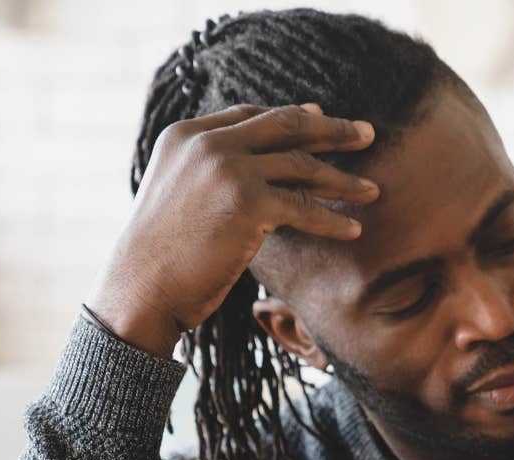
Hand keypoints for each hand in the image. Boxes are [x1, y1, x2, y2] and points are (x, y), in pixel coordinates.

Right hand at [86, 103, 379, 355]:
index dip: (291, 116)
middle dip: (332, 130)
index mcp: (185, 134)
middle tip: (367, 134)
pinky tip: (353, 228)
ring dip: (343, 178)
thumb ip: (208, 173)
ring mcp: (227, 168)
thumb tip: (258, 174)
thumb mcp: (178, 196)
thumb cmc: (160, 258)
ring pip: (301, 165)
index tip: (322, 118)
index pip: (250, 115)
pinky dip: (332, 219)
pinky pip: (304, 206)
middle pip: (284, 125)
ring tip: (372, 190)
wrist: (141, 290)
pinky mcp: (247, 202)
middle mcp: (206, 142)